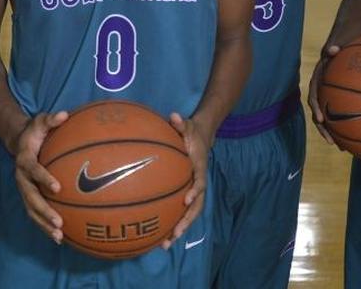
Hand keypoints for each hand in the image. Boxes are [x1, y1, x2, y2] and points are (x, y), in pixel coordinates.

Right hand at [10, 112, 67, 242]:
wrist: (19, 141)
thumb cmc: (35, 132)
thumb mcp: (41, 121)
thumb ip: (51, 119)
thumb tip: (64, 114)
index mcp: (25, 160)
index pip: (34, 171)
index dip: (44, 178)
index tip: (58, 188)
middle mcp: (21, 178)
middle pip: (31, 198)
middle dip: (44, 211)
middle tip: (59, 222)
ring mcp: (24, 189)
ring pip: (32, 210)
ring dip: (44, 224)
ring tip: (59, 237)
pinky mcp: (28, 196)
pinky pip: (36, 213)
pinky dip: (45, 226)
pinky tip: (60, 237)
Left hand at [162, 112, 210, 248]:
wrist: (202, 138)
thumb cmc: (191, 133)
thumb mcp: (187, 125)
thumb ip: (181, 123)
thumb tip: (174, 115)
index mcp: (198, 167)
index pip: (199, 181)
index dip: (194, 191)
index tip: (186, 200)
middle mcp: (198, 182)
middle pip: (196, 206)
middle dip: (186, 222)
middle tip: (174, 234)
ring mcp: (194, 190)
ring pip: (189, 214)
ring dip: (179, 229)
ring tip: (164, 245)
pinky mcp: (187, 193)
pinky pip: (181, 211)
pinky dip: (172, 223)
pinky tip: (158, 235)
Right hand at [307, 47, 337, 147]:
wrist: (340, 51)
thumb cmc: (340, 50)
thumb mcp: (336, 47)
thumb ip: (333, 49)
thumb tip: (332, 48)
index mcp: (317, 83)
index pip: (313, 97)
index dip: (316, 109)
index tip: (321, 119)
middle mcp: (320, 94)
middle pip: (318, 115)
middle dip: (324, 130)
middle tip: (331, 142)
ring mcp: (328, 100)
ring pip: (328, 121)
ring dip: (334, 134)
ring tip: (343, 148)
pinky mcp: (336, 103)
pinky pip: (340, 118)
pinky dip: (347, 129)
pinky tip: (359, 139)